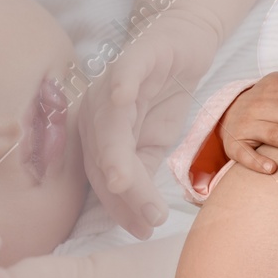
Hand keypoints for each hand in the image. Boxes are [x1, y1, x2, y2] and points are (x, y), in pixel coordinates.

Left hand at [78, 10, 220, 240]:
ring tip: (126, 181)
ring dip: (116, 151)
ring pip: (109, 121)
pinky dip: (122, 85)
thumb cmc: (162, 97)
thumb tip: (144, 219)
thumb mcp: (154, 145)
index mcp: (96, 134)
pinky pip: (125, 73)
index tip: (140, 231)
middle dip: (120, 190)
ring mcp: (111, 82)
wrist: (182, 46)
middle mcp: (95, 109)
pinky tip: (124, 99)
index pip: (101, 175)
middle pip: (101, 154)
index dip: (118, 205)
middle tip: (143, 218)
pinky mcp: (134, 57)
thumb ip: (142, 175)